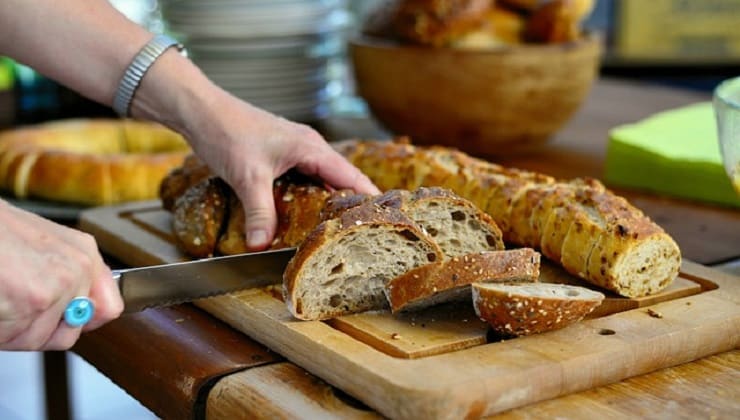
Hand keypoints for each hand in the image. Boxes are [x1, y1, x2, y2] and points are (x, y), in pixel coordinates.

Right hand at [0, 201, 122, 350]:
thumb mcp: (42, 243)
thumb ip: (71, 275)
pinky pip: (14, 339)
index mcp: (84, 253)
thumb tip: (90, 310)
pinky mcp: (34, 301)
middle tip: (11, 301)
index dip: (82, 322)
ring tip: (0, 297)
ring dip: (11, 330)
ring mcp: (59, 287)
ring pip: (37, 339)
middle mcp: (79, 269)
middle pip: (68, 333)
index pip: (109, 308)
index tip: (64, 322)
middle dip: (36, 328)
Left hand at [177, 91, 379, 249]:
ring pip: (324, 178)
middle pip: (342, 178)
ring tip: (342, 228)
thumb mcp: (247, 177)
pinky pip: (307, 176)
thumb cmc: (226, 132)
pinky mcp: (281, 154)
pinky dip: (312, 194)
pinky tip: (308, 213)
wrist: (201, 111)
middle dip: (353, 203)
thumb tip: (262, 245)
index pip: (351, 175)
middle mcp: (309, 146)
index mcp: (311, 147)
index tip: (385, 219)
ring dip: (332, 199)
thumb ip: (259, 213)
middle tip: (365, 232)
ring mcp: (295, 149)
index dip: (369, 197)